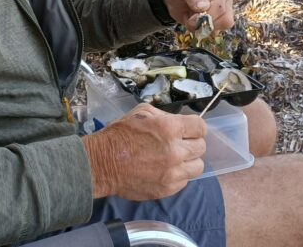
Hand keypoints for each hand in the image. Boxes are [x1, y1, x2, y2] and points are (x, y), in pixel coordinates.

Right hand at [82, 104, 206, 200]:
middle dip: (191, 143)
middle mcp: (175, 151)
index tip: (189, 130)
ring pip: (198, 167)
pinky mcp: (167, 189)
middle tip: (180, 143)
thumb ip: (164, 116)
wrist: (102, 164)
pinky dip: (178, 175)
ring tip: (176, 159)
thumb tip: (179, 123)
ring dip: (189, 161)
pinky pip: (185, 181)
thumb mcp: (141, 112)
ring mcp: (172, 173)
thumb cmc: (119, 134)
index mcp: (169, 128)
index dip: (195, 127)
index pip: (200, 127)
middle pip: (201, 147)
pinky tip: (165, 170)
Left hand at [161, 0, 234, 33]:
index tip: (191, 16)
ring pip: (222, 28)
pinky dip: (201, 30)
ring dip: (203, 27)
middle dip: (205, 24)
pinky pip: (214, 32)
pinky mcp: (217, 21)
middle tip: (191, 19)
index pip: (220, 7)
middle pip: (225, 20)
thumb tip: (204, 7)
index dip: (206, 16)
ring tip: (191, 18)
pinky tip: (194, 22)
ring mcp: (222, 11)